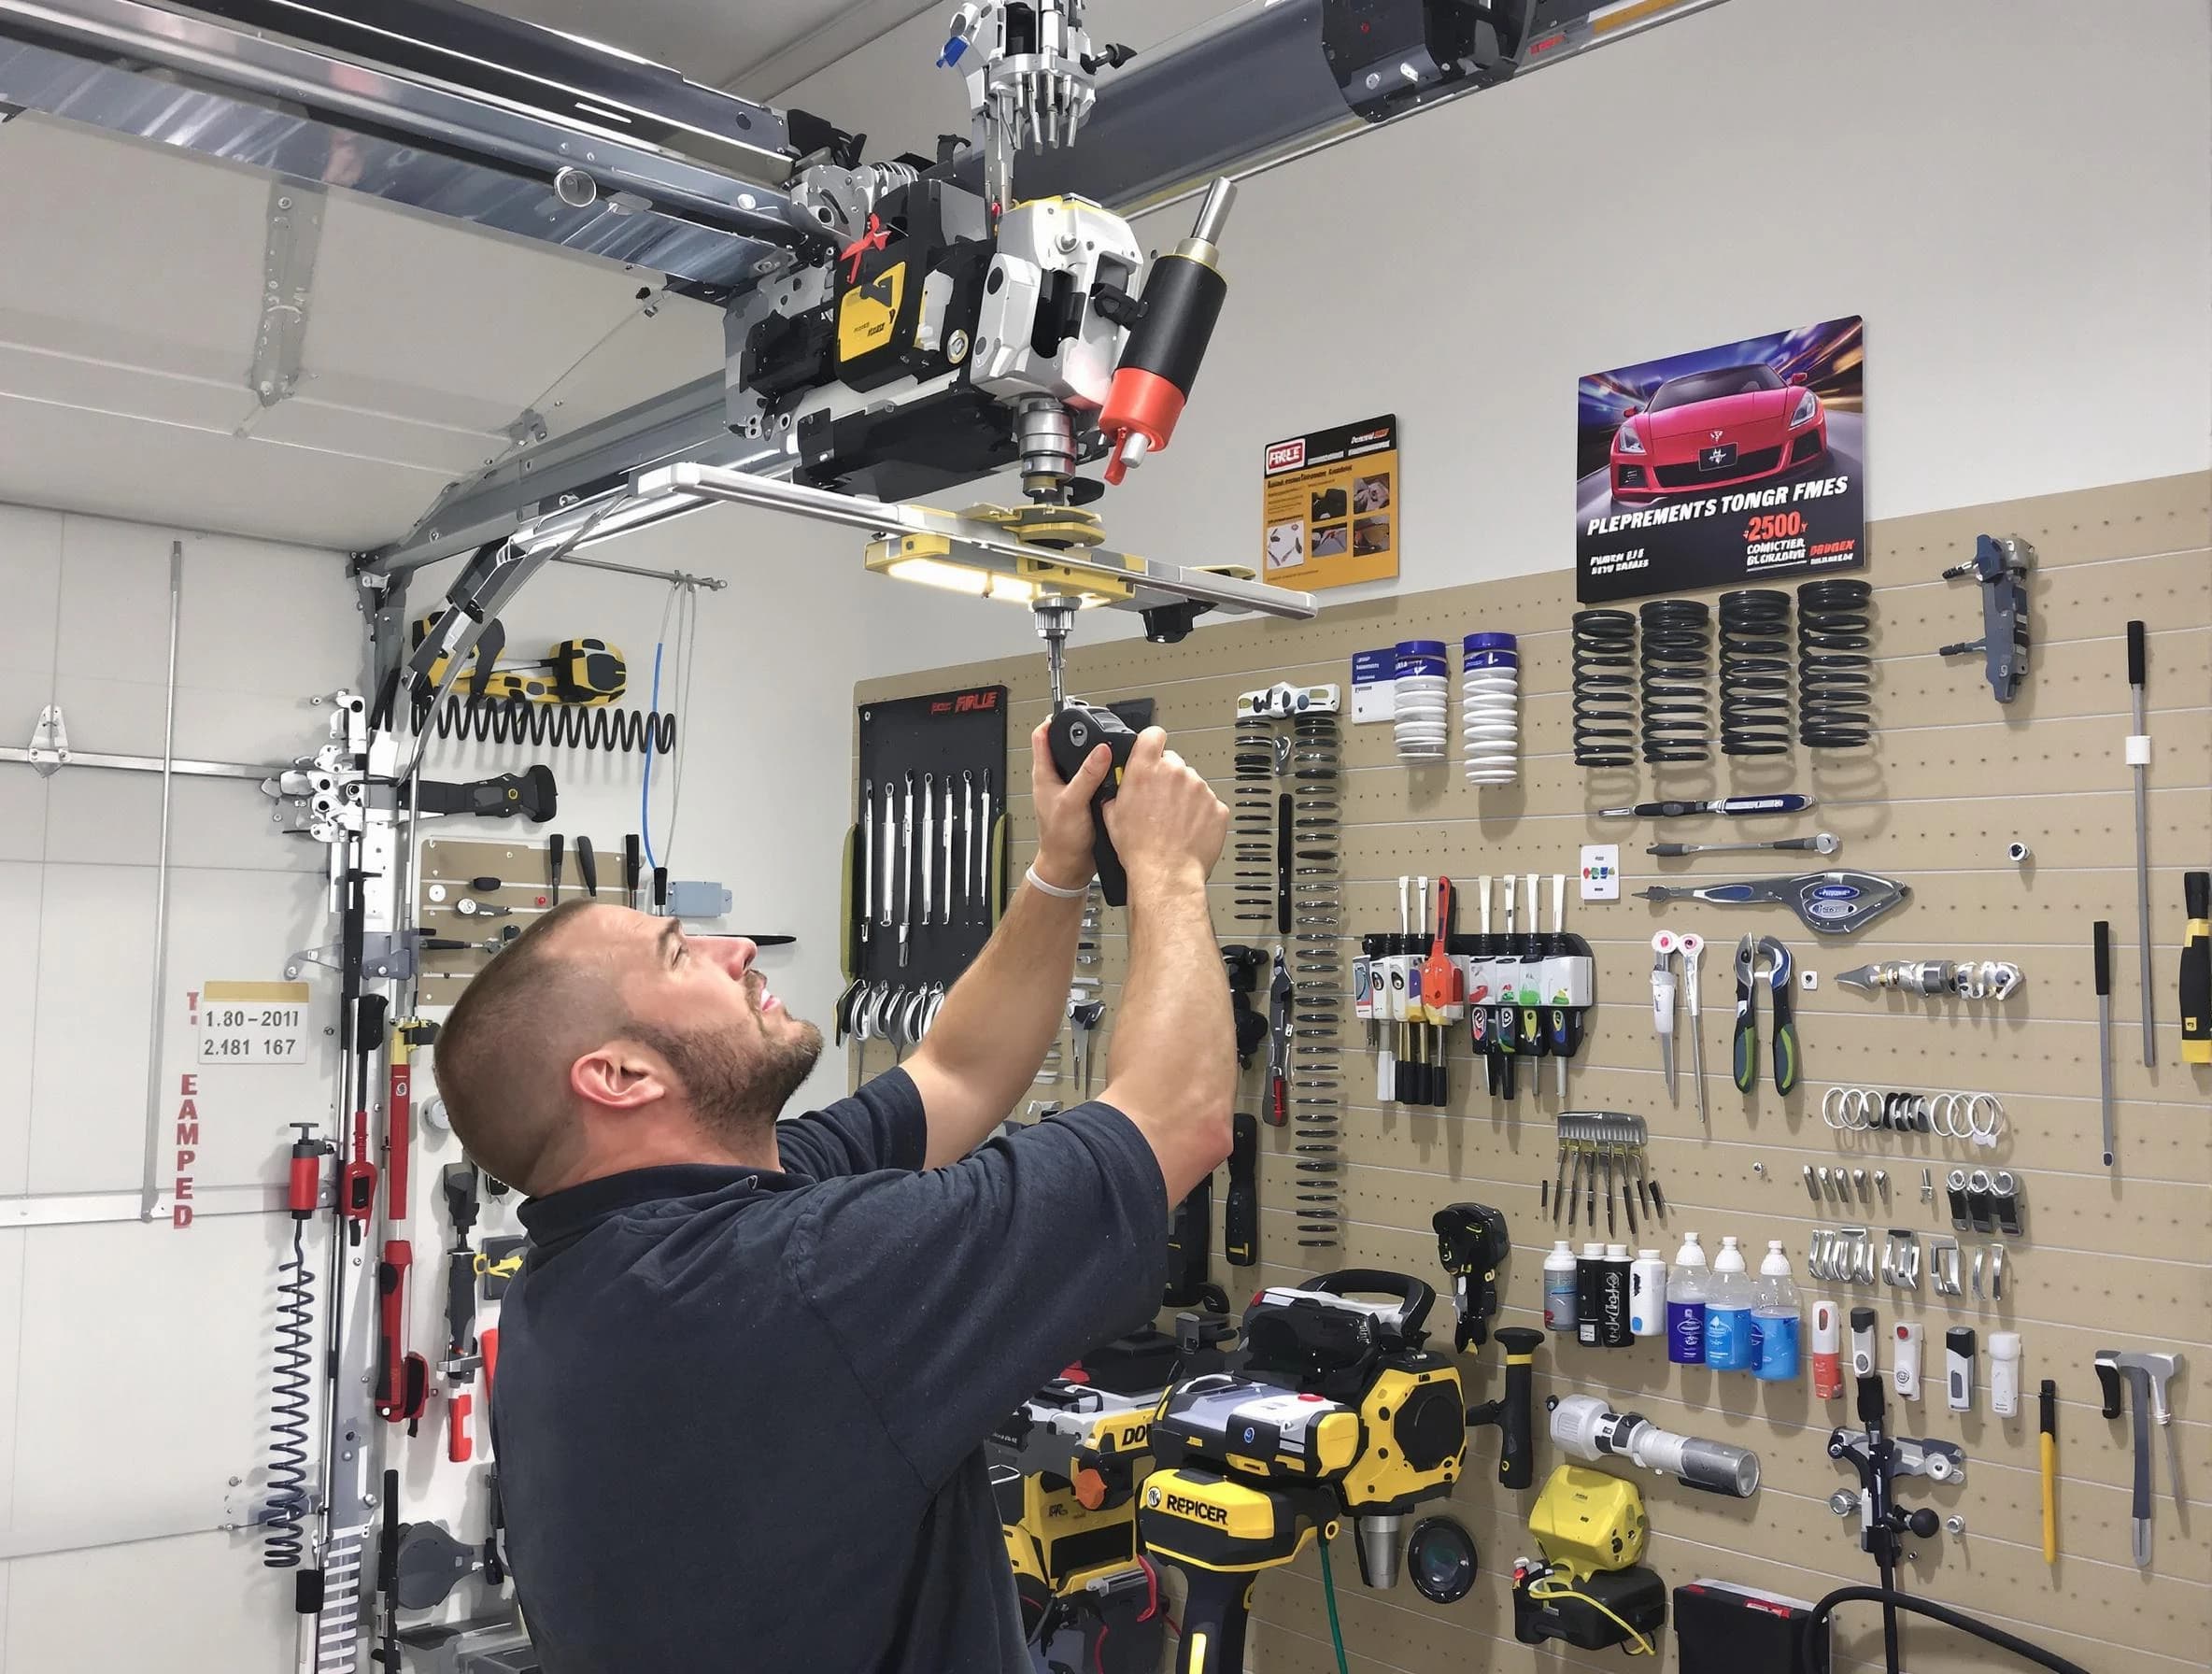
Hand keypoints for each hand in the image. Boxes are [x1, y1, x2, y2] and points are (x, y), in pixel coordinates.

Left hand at [1030, 720, 1111, 890]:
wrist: (1070, 867)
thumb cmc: (1060, 840)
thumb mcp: (1073, 803)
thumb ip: (1086, 776)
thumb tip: (1100, 751)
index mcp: (1045, 775)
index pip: (1042, 736)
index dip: (1053, 720)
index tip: (1069, 711)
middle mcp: (1057, 779)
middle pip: (1067, 746)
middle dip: (1082, 736)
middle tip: (1098, 728)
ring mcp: (1071, 788)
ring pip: (1083, 762)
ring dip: (1096, 756)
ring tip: (1112, 748)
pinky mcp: (1084, 799)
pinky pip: (1095, 779)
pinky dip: (1105, 773)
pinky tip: (1116, 773)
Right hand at [1101, 727, 1226, 887]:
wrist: (1166, 873)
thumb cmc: (1140, 849)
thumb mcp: (1112, 816)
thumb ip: (1117, 792)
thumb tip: (1118, 790)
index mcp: (1146, 770)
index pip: (1152, 735)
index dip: (1151, 742)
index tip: (1152, 750)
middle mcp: (1175, 773)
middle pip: (1173, 762)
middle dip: (1167, 778)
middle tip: (1159, 802)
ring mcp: (1199, 788)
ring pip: (1191, 784)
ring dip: (1184, 797)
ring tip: (1173, 822)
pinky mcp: (1216, 806)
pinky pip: (1208, 803)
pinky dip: (1200, 814)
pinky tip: (1188, 830)